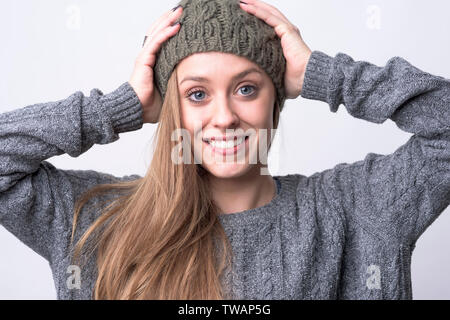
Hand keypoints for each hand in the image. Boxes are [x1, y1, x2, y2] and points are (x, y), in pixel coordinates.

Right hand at [129, 6, 182, 122]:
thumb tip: (198, 84)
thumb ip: (179, 81)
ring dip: (168, 21)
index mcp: (153, 61)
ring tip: (179, 11)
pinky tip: (175, 27)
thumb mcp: (170, 88)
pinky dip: (165, 34)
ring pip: (157, 33)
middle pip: (158, 31)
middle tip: (181, 9)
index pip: (161, 38)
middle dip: (169, 19)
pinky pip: (156, 43)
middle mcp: (148, 55)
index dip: (170, 27)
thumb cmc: (152, 104)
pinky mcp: (144, 61)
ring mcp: (145, 57)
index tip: (182, 20)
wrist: (138, 110)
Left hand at [239, 0, 311, 98]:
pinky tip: (247, 6)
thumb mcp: (275, 74)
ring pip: (268, 12)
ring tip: (241, 1)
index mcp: (284, 41)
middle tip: (240, 3)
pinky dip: (258, 11)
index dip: (257, 18)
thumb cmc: (295, 80)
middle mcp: (286, 33)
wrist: (307, 79)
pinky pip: (269, 17)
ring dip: (254, 5)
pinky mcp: (287, 31)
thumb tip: (256, 83)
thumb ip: (266, 74)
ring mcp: (287, 30)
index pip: (268, 25)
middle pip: (267, 14)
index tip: (243, 17)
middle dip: (254, 7)